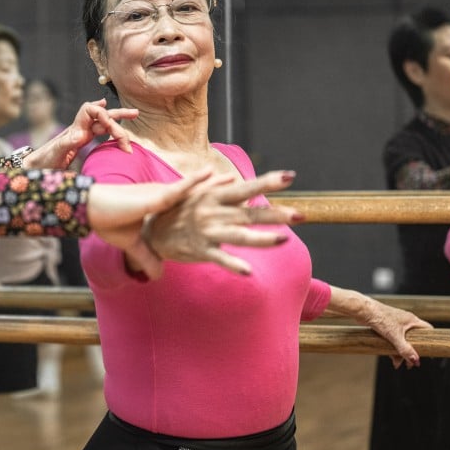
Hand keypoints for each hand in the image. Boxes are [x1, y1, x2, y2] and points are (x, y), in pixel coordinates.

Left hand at [24, 99, 137, 168]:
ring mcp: (81, 135)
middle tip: (135, 114)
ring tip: (134, 117)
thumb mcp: (54, 154)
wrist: (35, 168)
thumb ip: (66, 143)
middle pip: (101, 115)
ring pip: (103, 124)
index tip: (112, 126)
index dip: (103, 113)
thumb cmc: (43, 162)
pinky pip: (99, 132)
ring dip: (118, 121)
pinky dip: (109, 129)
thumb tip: (79, 135)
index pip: (91, 110)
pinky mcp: (82, 143)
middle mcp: (79, 129)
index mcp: (75, 129)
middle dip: (118, 113)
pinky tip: (115, 127)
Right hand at [86, 169, 302, 278]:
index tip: (290, 176)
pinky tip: (249, 272)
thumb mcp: (192, 193)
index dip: (268, 182)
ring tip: (284, 240)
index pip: (246, 188)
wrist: (147, 230)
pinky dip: (234, 265)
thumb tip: (233, 177)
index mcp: (213, 196)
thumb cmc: (174, 210)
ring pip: (239, 236)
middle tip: (302, 215)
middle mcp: (213, 212)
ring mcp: (207, 231)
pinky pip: (219, 258)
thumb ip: (214, 185)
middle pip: (250, 212)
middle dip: (276, 213)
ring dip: (262, 238)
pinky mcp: (199, 250)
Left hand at [330, 288, 431, 368]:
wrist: (362, 310)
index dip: (431, 342)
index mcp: (411, 320)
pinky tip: (391, 357)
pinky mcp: (387, 326)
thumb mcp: (395, 336)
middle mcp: (405, 321)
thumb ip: (405, 349)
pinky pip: (394, 339)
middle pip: (414, 339)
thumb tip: (416, 361)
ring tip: (398, 364)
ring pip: (403, 340)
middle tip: (410, 364)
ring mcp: (396, 323)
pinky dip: (394, 348)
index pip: (428, 330)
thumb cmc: (380, 318)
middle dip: (412, 352)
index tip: (429, 353)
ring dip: (401, 353)